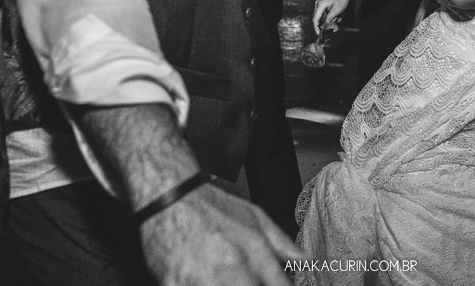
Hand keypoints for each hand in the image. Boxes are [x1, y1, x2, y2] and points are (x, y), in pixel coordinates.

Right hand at [141, 183, 302, 285]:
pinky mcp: (175, 285)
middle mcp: (229, 267)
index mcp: (252, 250)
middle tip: (250, 281)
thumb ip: (282, 243)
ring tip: (229, 279)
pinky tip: (209, 279)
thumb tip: (305, 260)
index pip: (279, 285)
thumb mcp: (254, 217)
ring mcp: (201, 280)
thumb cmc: (210, 206)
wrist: (168, 197)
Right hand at [313, 0, 349, 34]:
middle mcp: (318, 4)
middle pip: (318, 18)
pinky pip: (325, 13)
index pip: (315, 19)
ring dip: (330, 19)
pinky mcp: (323, 4)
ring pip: (323, 17)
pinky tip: (338, 14)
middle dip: (326, 23)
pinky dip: (331, 16)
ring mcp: (320, 4)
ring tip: (339, 16)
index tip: (319, 34)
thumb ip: (329, 19)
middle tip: (334, 25)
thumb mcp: (336, 11)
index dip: (316, 27)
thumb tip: (323, 27)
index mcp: (320, 5)